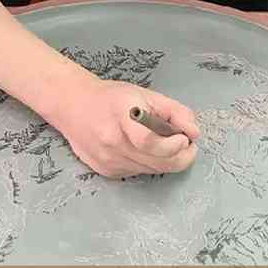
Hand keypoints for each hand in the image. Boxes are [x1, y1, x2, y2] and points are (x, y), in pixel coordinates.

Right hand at [42, 68, 200, 177]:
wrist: (72, 105)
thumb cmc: (111, 97)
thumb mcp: (145, 94)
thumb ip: (174, 111)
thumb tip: (194, 132)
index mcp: (122, 116)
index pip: (150, 141)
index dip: (173, 145)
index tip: (185, 138)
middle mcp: (112, 142)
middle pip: (156, 162)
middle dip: (180, 157)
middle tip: (188, 145)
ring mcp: (108, 160)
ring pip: (150, 171)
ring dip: (166, 161)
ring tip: (168, 144)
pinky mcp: (106, 172)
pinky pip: (138, 173)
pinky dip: (148, 164)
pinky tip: (144, 150)